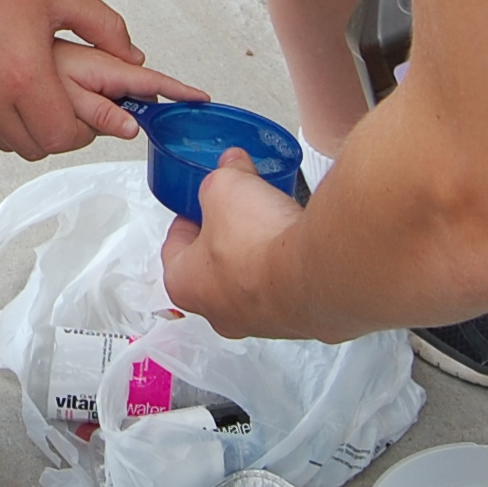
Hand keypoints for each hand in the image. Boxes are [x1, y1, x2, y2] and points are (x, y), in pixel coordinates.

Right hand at [0, 0, 142, 158]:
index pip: (63, 136)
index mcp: (25, 75)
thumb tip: (134, 57)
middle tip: (60, 103)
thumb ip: (106, 29)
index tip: (85, 114)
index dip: (82, 130)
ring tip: (29, 90)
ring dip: (21, 126)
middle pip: (35, 147)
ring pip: (2, 141)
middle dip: (54, 130)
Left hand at [46, 41, 204, 143]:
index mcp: (108, 69)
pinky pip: (91, 113)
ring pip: (107, 117)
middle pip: (130, 108)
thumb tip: (130, 127)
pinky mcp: (84, 86)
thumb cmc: (37, 58)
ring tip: (63, 105)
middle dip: (113, 120)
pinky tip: (60, 108)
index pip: (153, 81)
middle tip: (81, 112)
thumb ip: (101, 112)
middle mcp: (106, 72)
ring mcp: (96, 80)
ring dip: (88, 122)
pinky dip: (78, 117)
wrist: (9, 44)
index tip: (200, 99)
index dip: (179, 92)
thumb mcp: (70, 93)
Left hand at [159, 148, 314, 337]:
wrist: (313, 273)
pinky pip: (285, 291)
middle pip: (212, 268)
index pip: (174, 247)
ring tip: (271, 226)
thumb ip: (222, 175)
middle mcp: (217, 312)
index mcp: (183, 284)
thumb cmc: (258, 245)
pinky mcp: (293, 321)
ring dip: (258, 257)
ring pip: (250, 283)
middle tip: (238, 213)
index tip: (198, 205)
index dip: (187, 218)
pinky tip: (296, 247)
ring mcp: (257, 322)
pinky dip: (288, 270)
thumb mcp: (224, 187)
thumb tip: (231, 164)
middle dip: (225, 238)